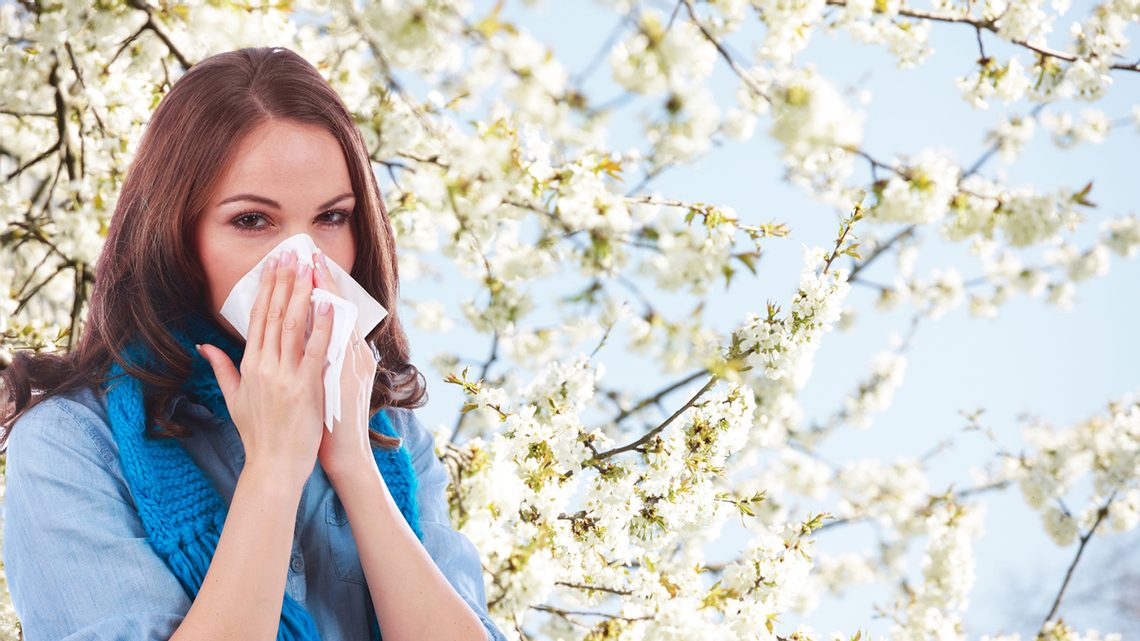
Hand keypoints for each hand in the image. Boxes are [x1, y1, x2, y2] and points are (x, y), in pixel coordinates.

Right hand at [197, 252, 333, 488]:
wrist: (273, 464)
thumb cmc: (258, 434)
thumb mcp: (234, 398)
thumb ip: (221, 368)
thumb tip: (203, 346)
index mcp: (249, 365)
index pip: (257, 318)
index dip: (266, 289)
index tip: (273, 266)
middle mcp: (264, 365)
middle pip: (275, 315)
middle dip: (284, 282)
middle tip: (292, 255)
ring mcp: (285, 375)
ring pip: (294, 325)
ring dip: (302, 293)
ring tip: (309, 268)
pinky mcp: (305, 387)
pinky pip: (316, 349)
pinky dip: (322, 325)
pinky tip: (328, 303)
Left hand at [312, 251, 381, 480]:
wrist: (343, 456)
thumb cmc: (331, 424)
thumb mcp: (330, 387)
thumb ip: (325, 361)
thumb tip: (319, 342)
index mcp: (345, 357)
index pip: (332, 313)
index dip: (319, 287)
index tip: (306, 262)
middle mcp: (352, 356)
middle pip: (334, 309)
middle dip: (317, 280)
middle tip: (305, 251)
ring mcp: (349, 366)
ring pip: (336, 320)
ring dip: (320, 291)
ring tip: (308, 264)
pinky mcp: (344, 380)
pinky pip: (336, 346)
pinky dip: (331, 323)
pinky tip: (324, 302)